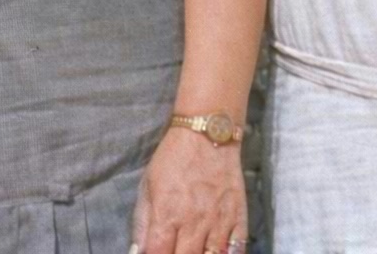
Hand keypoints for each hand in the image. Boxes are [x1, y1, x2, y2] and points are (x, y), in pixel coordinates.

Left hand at [130, 128, 247, 253]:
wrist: (207, 134)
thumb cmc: (173, 159)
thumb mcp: (147, 186)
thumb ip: (142, 223)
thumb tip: (138, 251)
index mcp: (167, 215)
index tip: (158, 253)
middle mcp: (193, 222)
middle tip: (176, 250)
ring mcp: (218, 220)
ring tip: (196, 250)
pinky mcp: (238, 215)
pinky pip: (237, 247)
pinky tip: (220, 252)